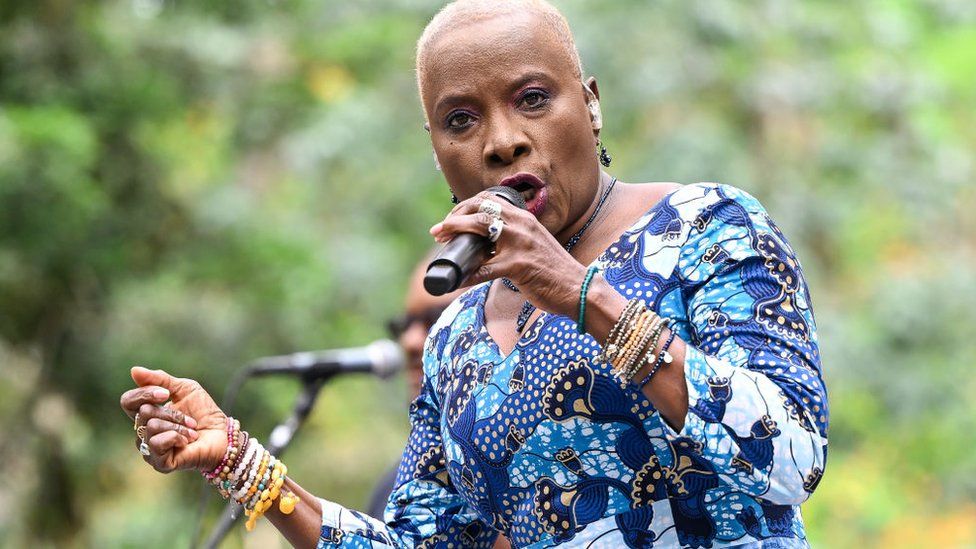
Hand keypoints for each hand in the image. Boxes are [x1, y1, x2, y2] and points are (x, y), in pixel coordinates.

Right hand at [120, 367, 227, 472]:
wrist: (223, 434)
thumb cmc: (203, 412)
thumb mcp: (184, 388)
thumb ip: (160, 380)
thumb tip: (134, 370)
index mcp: (145, 414)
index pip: (128, 401)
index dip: (145, 393)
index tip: (166, 393)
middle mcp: (143, 432)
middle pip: (143, 413)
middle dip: (171, 412)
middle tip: (189, 420)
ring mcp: (149, 449)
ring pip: (151, 426)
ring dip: (178, 425)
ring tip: (191, 432)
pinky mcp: (159, 463)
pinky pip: (157, 443)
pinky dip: (177, 437)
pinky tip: (186, 441)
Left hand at [429, 191, 585, 316]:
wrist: (577, 288)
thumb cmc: (553, 270)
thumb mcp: (534, 244)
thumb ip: (514, 238)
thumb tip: (486, 245)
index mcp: (524, 218)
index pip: (489, 199)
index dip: (465, 205)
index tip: (452, 217)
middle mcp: (521, 225)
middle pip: (480, 208)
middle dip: (454, 216)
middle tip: (440, 230)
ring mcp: (520, 244)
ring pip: (480, 229)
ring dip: (456, 233)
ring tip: (442, 242)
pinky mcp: (518, 266)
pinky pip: (484, 269)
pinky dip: (467, 275)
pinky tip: (457, 280)